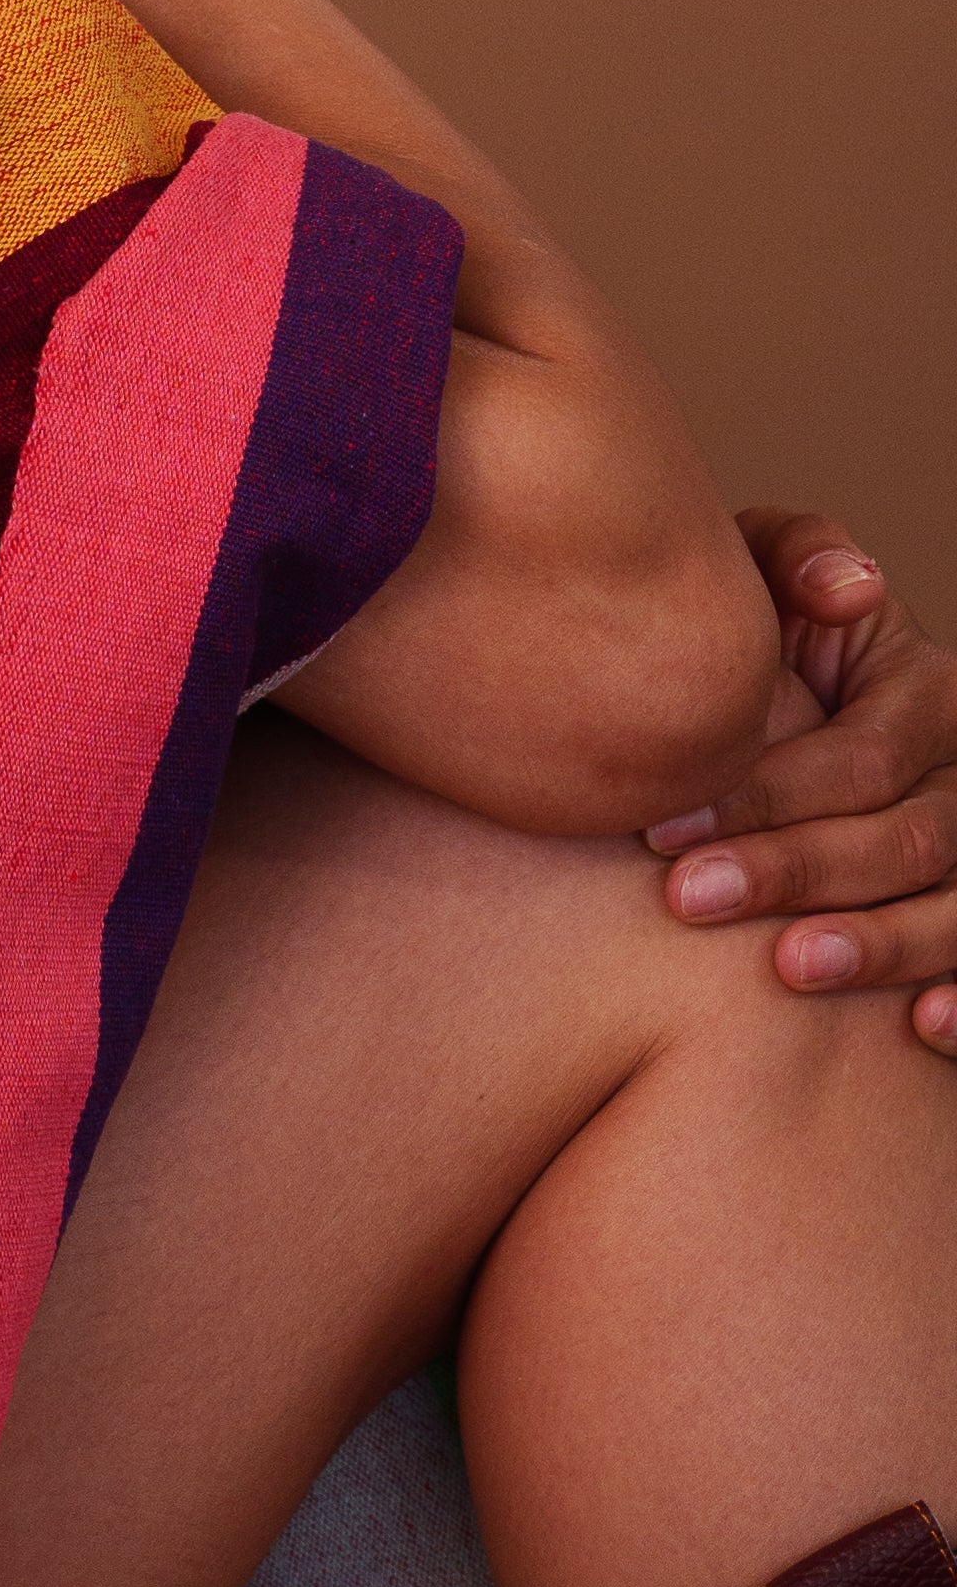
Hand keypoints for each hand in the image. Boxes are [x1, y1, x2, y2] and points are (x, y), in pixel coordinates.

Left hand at [647, 509, 956, 1048]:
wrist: (774, 710)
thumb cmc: (756, 648)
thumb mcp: (768, 577)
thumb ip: (798, 557)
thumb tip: (854, 583)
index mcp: (928, 692)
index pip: (863, 759)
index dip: (766, 795)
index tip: (658, 829)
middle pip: (908, 838)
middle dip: (795, 871)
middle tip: (687, 899)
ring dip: (878, 944)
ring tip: (787, 966)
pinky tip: (920, 1029)